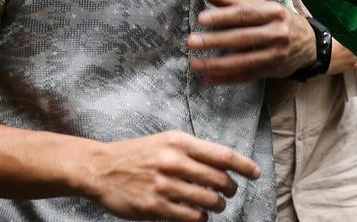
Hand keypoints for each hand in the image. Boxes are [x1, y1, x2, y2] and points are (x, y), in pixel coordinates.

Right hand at [83, 130, 260, 220]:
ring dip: (217, 206)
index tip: (256, 173)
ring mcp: (164, 185)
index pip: (222, 155)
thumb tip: (225, 166)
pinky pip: (191, 218)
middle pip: (220, 180)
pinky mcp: (155, 207)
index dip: (244, 166)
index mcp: (179, 142)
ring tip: (214, 205)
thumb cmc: (137, 154)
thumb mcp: (165, 142)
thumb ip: (194, 151)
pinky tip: (197, 215)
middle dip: (230, 189)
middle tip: (229, 192)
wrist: (101, 168)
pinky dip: (200, 219)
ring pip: (208, 201)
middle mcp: (173, 162)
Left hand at [187, 0, 315, 83]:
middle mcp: (277, 33)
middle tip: (191, 42)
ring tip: (195, 63)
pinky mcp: (272, 70)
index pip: (244, 14)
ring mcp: (276, 54)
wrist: (310, 43)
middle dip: (215, 41)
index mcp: (273, 12)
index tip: (201, 19)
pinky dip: (227, 78)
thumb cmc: (278, 20)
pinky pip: (246, 76)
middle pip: (242, 38)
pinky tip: (209, 78)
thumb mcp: (260, 5)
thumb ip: (231, 0)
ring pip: (244, 61)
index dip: (223, 16)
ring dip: (217, 64)